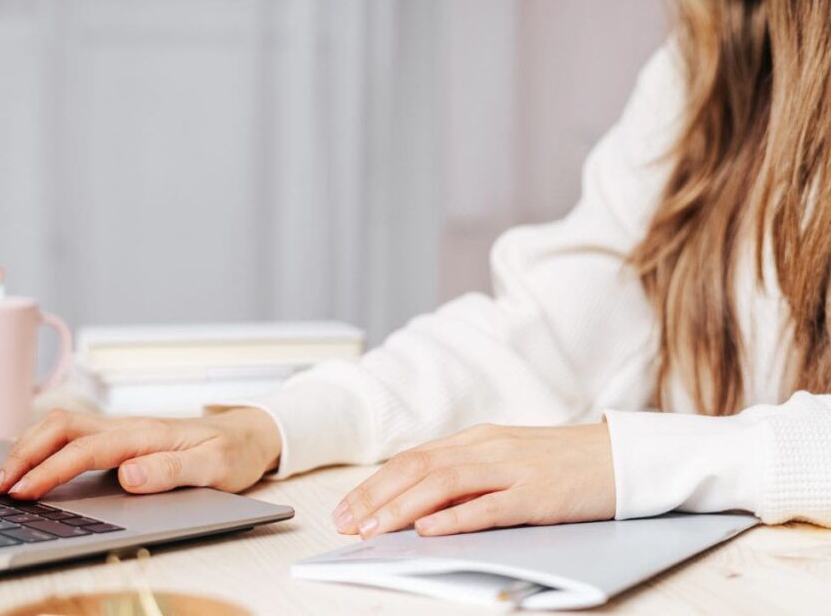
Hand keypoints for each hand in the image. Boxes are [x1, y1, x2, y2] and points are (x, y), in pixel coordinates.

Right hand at [0, 407, 281, 499]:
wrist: (250, 435)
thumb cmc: (233, 452)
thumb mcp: (215, 468)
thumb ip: (173, 471)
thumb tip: (130, 473)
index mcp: (147, 434)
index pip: (86, 450)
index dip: (49, 470)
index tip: (22, 492)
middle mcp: (129, 427)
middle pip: (62, 427)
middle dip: (24, 453)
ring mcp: (123, 430)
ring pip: (63, 426)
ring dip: (29, 446)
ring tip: (3, 476)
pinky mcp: (122, 438)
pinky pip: (73, 435)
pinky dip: (44, 445)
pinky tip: (31, 464)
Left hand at [332, 423, 614, 537]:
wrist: (623, 457)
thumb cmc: (563, 463)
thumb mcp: (508, 461)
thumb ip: (469, 477)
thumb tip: (422, 505)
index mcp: (478, 440)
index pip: (413, 459)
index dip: (374, 484)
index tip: (346, 508)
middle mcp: (488, 448)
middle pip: (418, 469)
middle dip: (376, 497)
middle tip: (347, 523)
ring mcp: (513, 469)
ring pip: (444, 484)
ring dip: (402, 508)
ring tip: (374, 529)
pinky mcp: (539, 494)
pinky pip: (491, 506)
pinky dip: (456, 518)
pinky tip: (430, 530)